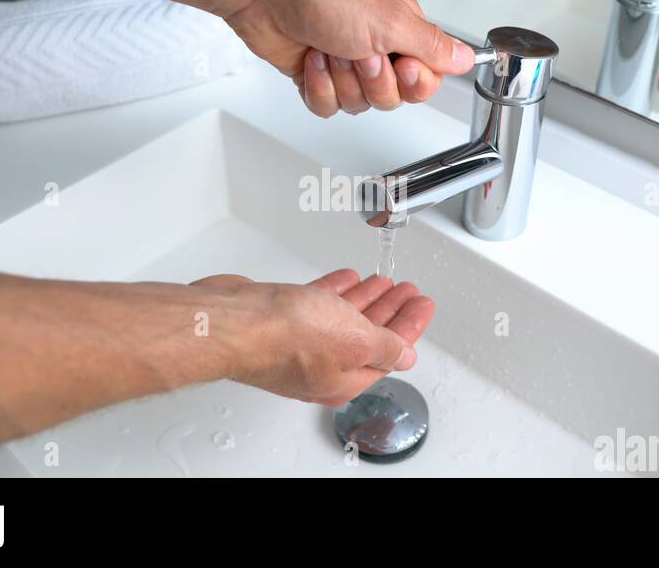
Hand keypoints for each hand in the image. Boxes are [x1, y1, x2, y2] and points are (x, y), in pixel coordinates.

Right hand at [190, 269, 434, 406]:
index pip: (390, 353)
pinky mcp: (279, 322)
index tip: (423, 305)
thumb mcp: (356, 341)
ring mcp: (299, 344)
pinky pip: (316, 306)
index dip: (411, 326)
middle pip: (368, 336)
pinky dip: (334, 292)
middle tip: (409, 293)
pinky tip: (346, 279)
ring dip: (366, 300)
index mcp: (345, 379)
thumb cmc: (287, 337)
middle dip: (392, 312)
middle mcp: (322, 366)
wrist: (234, 323)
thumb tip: (403, 356)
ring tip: (384, 282)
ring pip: (341, 320)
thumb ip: (384, 347)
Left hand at [224, 0, 474, 117]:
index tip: (401, 65)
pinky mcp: (316, 76)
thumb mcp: (390, 20)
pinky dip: (318, 87)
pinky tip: (312, 60)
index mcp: (401, 28)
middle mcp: (375, 46)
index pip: (427, 77)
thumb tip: (466, 58)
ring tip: (331, 49)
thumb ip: (432, 46)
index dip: (415, 82)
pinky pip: (328, 107)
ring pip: (359, 104)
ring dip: (342, 80)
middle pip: (392, 97)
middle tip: (360, 53)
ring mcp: (344, 62)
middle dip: (373, 81)